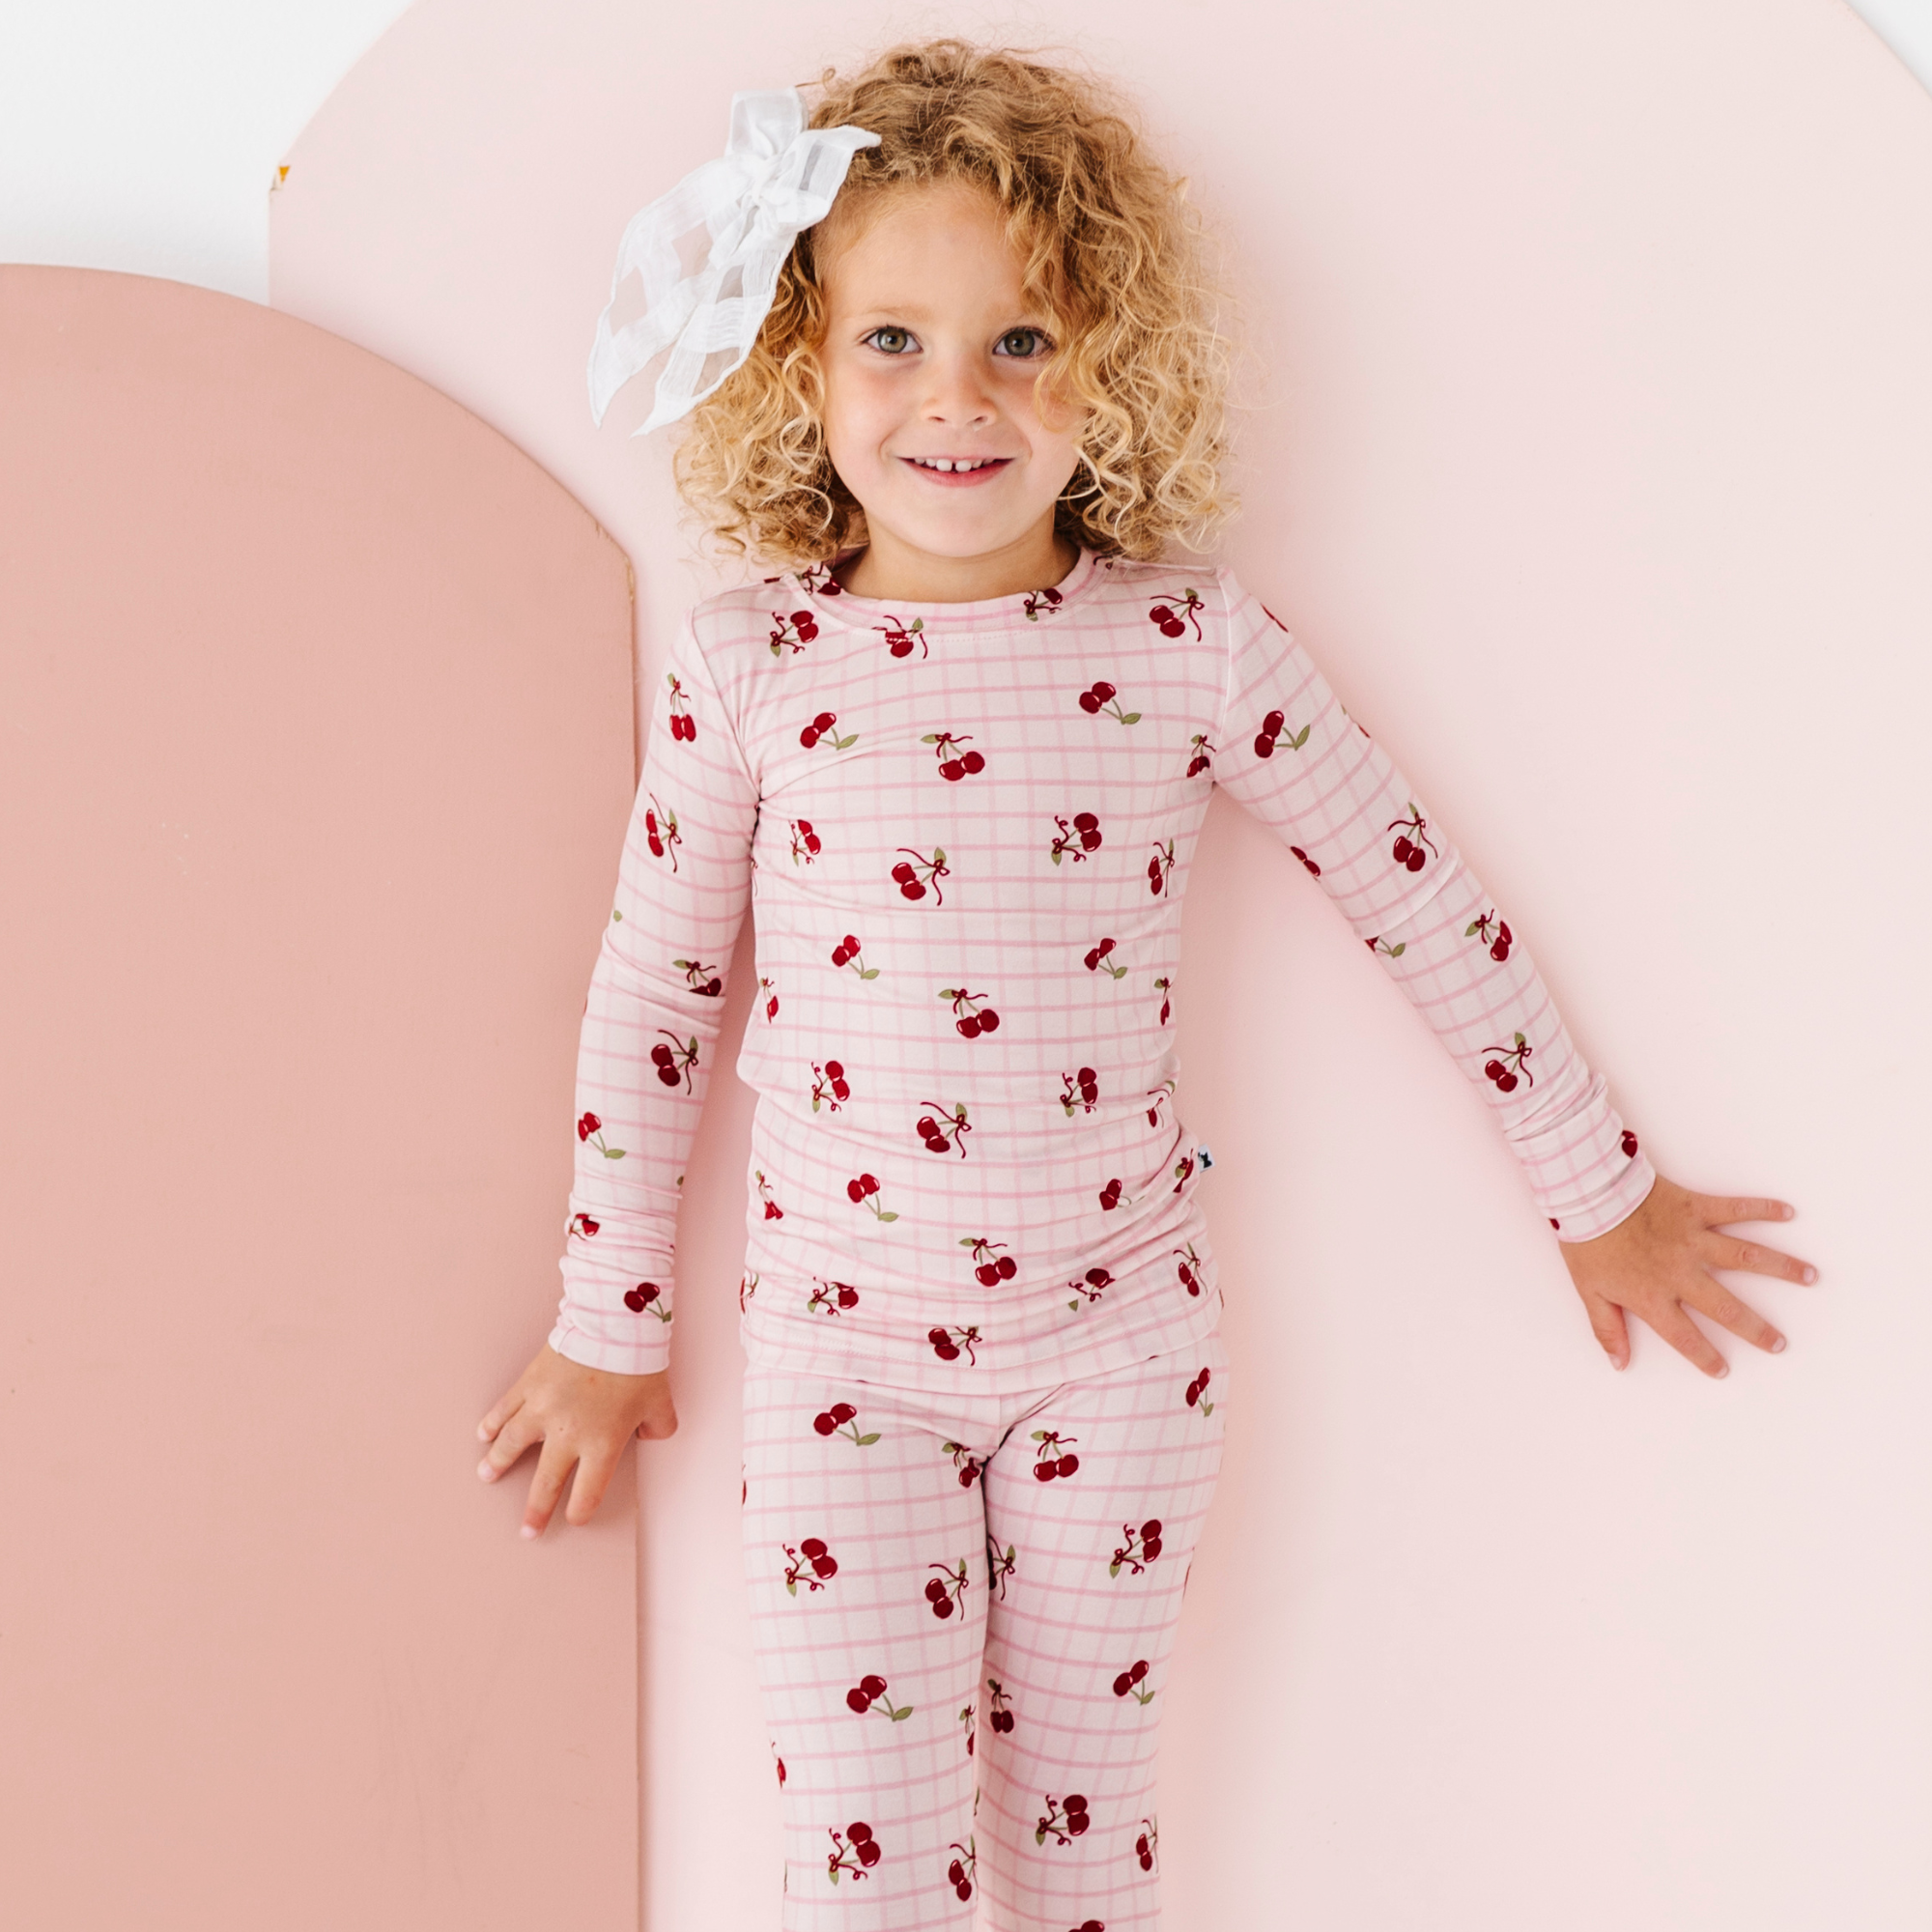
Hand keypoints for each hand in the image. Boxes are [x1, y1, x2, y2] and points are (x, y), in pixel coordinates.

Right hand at [475, 1343, 676, 1536]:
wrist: (614, 1325)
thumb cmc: (639, 1364)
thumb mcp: (661, 1402)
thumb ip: (659, 1427)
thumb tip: (650, 1435)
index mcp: (602, 1444)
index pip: (588, 1492)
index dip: (580, 1511)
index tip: (573, 1518)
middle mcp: (567, 1434)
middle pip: (546, 1482)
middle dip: (535, 1510)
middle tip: (527, 1529)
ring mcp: (543, 1409)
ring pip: (512, 1445)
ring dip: (497, 1463)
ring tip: (486, 1475)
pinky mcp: (529, 1384)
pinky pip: (505, 1409)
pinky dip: (492, 1422)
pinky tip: (483, 1434)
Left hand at [1559, 1174, 1816, 1377]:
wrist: (1587, 1193)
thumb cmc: (1587, 1241)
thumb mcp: (1589, 1290)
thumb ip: (1607, 1328)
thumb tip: (1619, 1363)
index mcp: (1654, 1295)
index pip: (1684, 1336)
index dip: (1704, 1356)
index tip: (1723, 1369)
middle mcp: (1682, 1271)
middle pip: (1727, 1306)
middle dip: (1756, 1328)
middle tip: (1780, 1343)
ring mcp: (1693, 1239)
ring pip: (1746, 1256)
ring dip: (1781, 1267)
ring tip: (1811, 1277)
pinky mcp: (1695, 1208)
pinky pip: (1735, 1209)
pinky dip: (1761, 1209)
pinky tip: (1788, 1212)